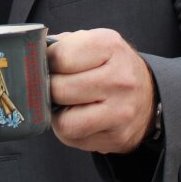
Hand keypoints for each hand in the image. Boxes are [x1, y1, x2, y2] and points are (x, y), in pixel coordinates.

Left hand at [47, 28, 155, 153]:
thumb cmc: (111, 66)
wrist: (149, 95)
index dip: (47, 62)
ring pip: (65, 121)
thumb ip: (64, 45)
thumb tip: (31, 56)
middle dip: (49, 89)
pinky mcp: (117, 136)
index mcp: (110, 46)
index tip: (49, 65)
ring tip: (64, 104)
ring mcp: (120, 110)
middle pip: (59, 89)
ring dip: (57, 114)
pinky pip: (74, 139)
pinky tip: (78, 118)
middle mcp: (119, 78)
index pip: (60, 57)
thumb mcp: (94, 42)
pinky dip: (68, 130)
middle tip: (54, 86)